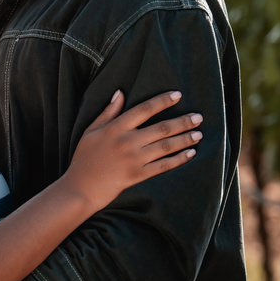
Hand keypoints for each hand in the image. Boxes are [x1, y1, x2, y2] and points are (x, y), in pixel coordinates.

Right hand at [65, 90, 201, 211]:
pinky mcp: (138, 175)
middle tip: (198, 117)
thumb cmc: (84, 157)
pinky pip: (163, 166)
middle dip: (183, 121)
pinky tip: (190, 154)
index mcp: (116, 127)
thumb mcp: (91, 130)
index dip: (162, 101)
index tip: (178, 95)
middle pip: (162, 128)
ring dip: (185, 139)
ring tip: (199, 134)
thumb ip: (108, 112)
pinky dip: (179, 160)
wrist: (81, 188)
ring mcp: (134, 159)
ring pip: (166, 146)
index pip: (144, 109)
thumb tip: (120, 93)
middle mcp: (128, 141)